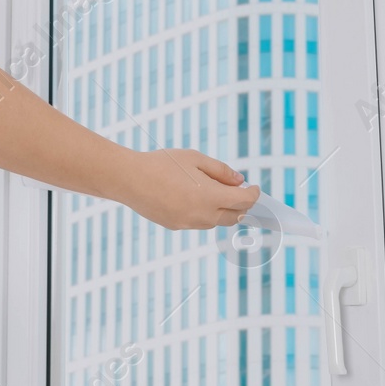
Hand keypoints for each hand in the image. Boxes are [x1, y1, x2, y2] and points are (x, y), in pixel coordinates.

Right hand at [121, 149, 257, 231]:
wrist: (129, 179)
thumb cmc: (163, 163)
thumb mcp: (195, 159)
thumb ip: (221, 171)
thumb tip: (239, 181)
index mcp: (211, 197)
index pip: (244, 201)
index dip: (254, 194)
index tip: (255, 188)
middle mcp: (202, 215)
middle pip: (234, 217)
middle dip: (242, 206)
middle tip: (241, 193)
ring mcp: (188, 223)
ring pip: (216, 222)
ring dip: (223, 211)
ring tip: (218, 194)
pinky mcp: (175, 226)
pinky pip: (198, 222)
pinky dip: (204, 213)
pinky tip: (196, 199)